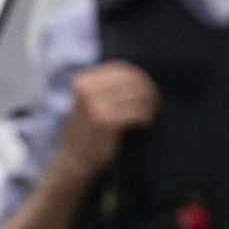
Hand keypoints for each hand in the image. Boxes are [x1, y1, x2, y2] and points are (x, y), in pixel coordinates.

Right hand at [58, 62, 157, 178]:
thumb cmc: (88, 130)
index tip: (149, 90)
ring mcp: (95, 105)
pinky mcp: (105, 121)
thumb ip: (109, 86)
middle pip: (132, 80)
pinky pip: (137, 112)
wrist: (74, 160)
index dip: (140, 78)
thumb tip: (142, 77)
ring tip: (149, 114)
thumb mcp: (90, 100)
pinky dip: (146, 117)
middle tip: (155, 104)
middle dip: (148, 91)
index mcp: (83, 80)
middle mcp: (86, 89)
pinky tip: (145, 123)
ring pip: (137, 96)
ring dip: (149, 106)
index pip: (121, 68)